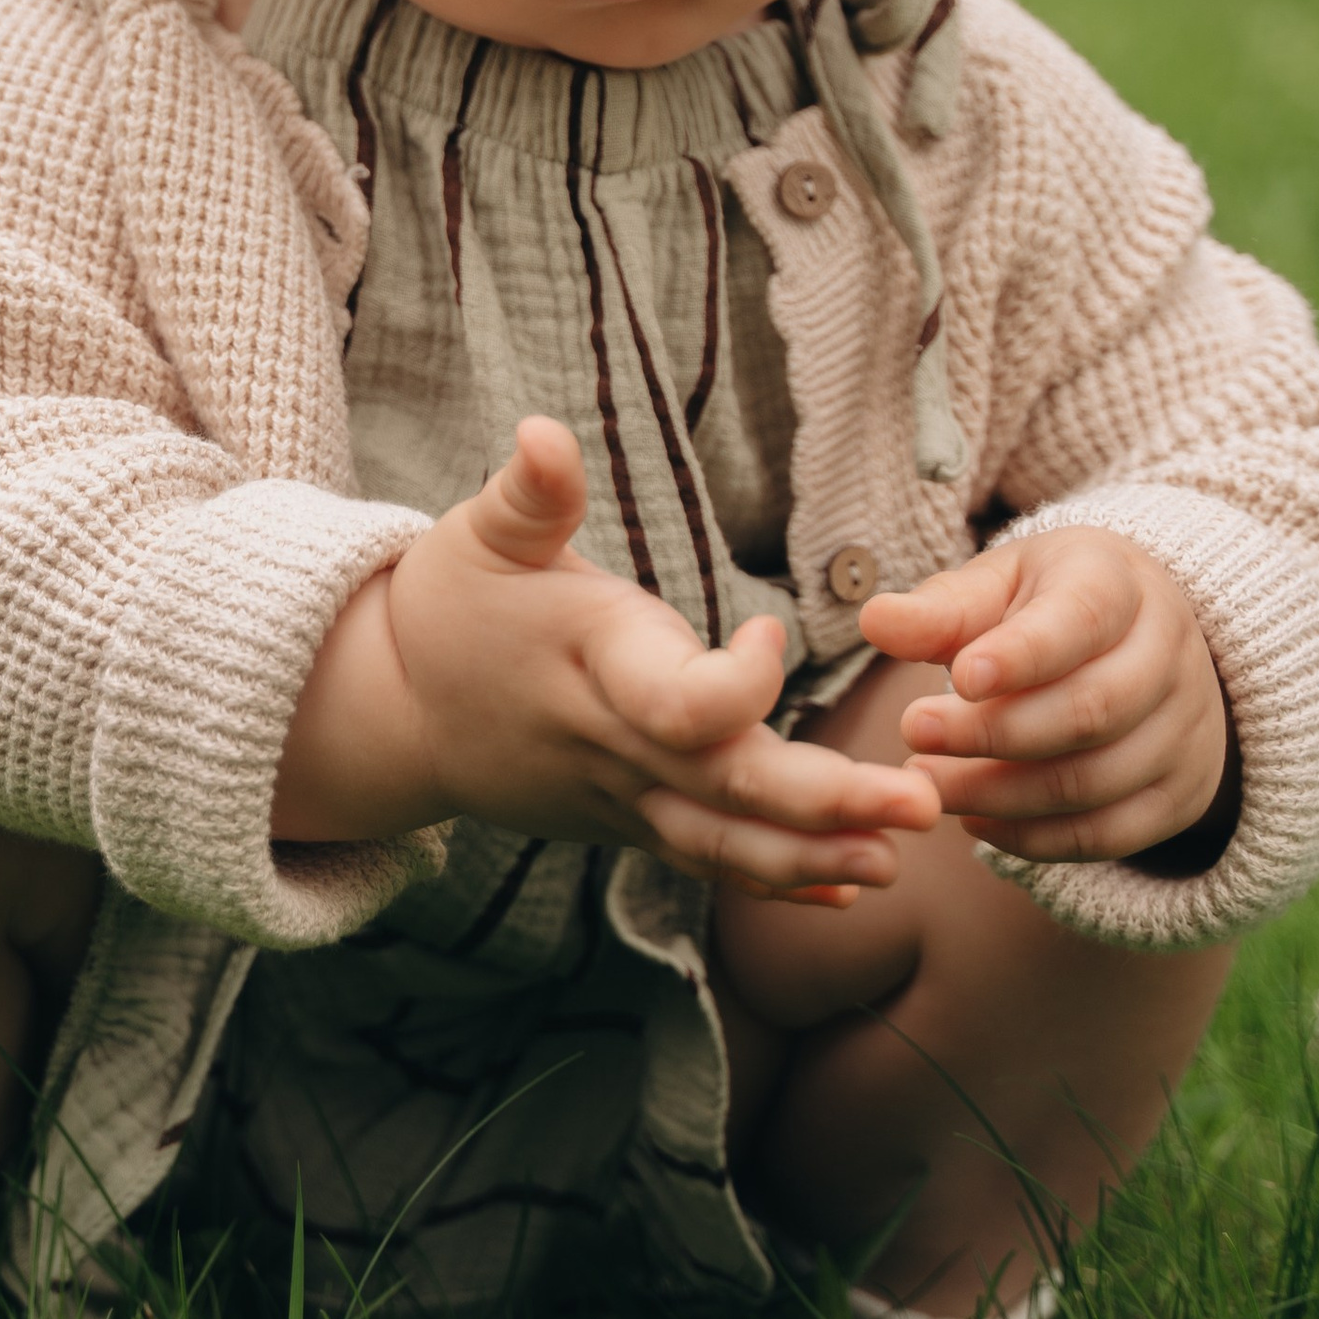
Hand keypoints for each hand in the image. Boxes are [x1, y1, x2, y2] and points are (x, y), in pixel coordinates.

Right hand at [276, 417, 937, 900]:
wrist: (399, 714)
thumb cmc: (450, 608)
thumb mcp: (478, 535)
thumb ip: (527, 493)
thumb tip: (543, 430)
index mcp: (594, 663)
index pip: (676, 705)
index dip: (738, 683)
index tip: (773, 629)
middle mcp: (615, 742)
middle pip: (726, 786)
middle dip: (826, 803)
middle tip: (920, 802)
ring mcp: (622, 795)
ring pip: (724, 843)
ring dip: (816, 856)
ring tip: (901, 857)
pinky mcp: (629, 821)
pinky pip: (708, 862)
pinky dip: (776, 882)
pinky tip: (850, 888)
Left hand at [865, 526, 1230, 861]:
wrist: (1139, 642)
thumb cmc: (1047, 606)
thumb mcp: (999, 585)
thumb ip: (942, 608)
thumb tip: (875, 621)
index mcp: (1119, 585)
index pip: (1082, 620)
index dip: (1023, 655)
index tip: (958, 678)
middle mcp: (1168, 655)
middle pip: (1091, 709)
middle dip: (993, 733)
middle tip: (912, 734)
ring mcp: (1184, 730)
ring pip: (1096, 780)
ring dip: (1000, 793)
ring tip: (927, 785)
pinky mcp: (1177, 794)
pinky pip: (1109, 834)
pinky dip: (1034, 839)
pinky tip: (975, 821)